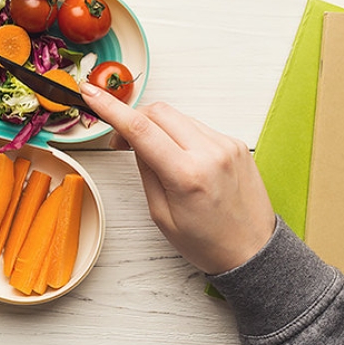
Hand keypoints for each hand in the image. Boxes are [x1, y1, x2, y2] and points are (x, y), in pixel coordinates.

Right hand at [79, 83, 274, 274]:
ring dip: (157, 127)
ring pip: (178, 116)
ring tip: (154, 154)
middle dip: (133, 118)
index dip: (110, 107)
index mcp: (187, 175)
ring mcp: (226, 145)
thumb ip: (146, 171)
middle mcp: (210, 153)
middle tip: (121, 141)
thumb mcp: (161, 215)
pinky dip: (180, 134)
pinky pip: (197, 126)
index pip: (140, 128)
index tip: (90, 92)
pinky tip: (180, 157)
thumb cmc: (207, 242)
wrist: (254, 251)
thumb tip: (134, 140)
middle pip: (158, 112)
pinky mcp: (235, 144)